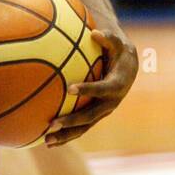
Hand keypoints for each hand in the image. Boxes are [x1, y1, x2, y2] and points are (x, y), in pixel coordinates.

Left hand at [45, 28, 137, 146]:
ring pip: (84, 127)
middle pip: (90, 115)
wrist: (128, 68)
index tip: (70, 89)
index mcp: (117, 85)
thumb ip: (109, 37)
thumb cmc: (119, 51)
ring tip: (46, 141)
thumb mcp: (118, 43)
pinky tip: (47, 142)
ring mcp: (103, 112)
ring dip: (66, 135)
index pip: (102, 89)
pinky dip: (66, 135)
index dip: (88, 89)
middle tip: (52, 123)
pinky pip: (81, 128)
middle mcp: (111, 103)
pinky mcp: (96, 116)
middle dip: (72, 121)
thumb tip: (95, 32)